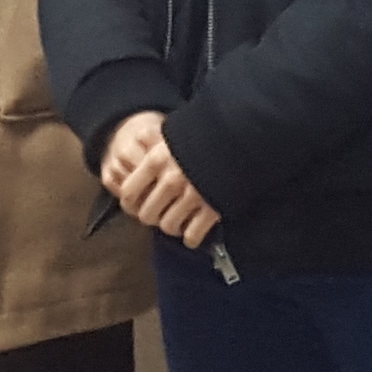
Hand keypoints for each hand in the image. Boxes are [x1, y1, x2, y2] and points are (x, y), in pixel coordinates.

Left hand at [99, 112, 222, 249]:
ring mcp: (192, 195)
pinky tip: (194, 232)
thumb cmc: (207, 133)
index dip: (131, 203)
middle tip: (161, 214)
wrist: (243, 136)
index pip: (128, 192)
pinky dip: (192, 237)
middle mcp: (171, 179)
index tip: (138, 204)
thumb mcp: (175, 133)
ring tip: (179, 222)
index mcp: (157, 159)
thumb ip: (155, 144)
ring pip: (168, 226)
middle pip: (147, 214)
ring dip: (173, 227)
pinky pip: (192, 234)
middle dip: (153, 218)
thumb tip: (139, 148)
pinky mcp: (212, 208)